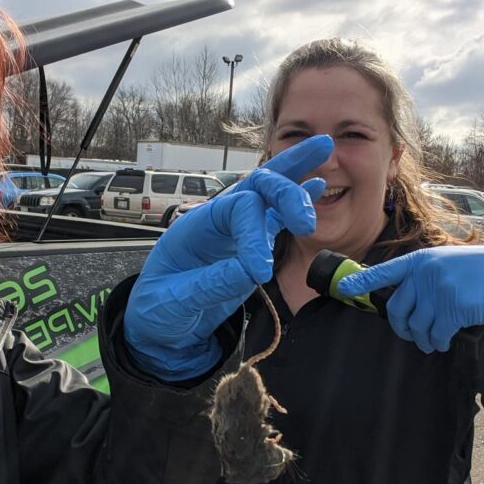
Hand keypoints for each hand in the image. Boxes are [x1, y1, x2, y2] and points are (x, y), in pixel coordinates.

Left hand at [124, 135, 333, 379]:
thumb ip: (209, 284)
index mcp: (194, 226)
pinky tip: (319, 182)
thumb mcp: (173, 302)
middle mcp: (218, 220)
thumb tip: (251, 271)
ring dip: (296, 177)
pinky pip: (276, 216)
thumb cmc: (159, 311)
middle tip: (305, 220)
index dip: (254, 237)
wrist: (161, 327)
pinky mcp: (251, 245)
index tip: (261, 274)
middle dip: (284, 191)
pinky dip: (298, 198)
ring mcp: (237, 230)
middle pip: (255, 186)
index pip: (235, 211)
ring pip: (270, 193)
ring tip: (323, 156)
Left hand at [336, 245, 483, 352]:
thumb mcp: (444, 263)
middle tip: (410, 335)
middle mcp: (425, 273)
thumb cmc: (476, 271)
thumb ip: (421, 277)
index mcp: (419, 261)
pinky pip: (436, 333)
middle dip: (401, 328)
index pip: (383, 272)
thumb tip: (401, 302)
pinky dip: (437, 342)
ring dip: (421, 339)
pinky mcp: (455, 306)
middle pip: (396, 309)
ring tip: (430, 341)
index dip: (361, 281)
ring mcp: (440, 289)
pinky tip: (442, 342)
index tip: (342, 288)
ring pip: (416, 325)